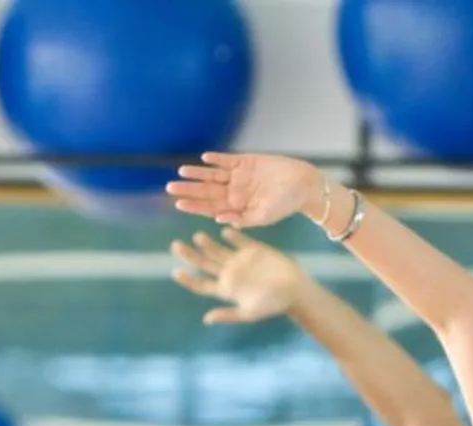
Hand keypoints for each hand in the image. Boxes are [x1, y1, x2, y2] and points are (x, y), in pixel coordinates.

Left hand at [168, 153, 330, 230]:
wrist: (303, 184)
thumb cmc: (286, 205)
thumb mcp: (264, 217)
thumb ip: (242, 219)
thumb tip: (218, 220)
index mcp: (236, 207)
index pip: (210, 208)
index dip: (194, 206)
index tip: (179, 205)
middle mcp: (234, 191)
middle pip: (207, 190)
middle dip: (189, 190)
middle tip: (169, 188)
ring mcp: (239, 176)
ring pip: (213, 174)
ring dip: (198, 173)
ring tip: (182, 171)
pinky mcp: (246, 161)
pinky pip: (227, 160)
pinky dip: (217, 159)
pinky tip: (204, 158)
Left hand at [170, 229, 311, 324]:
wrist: (295, 290)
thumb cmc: (274, 305)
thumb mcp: (250, 313)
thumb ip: (228, 314)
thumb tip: (206, 319)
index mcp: (226, 289)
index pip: (201, 284)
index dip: (188, 279)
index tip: (176, 272)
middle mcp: (230, 274)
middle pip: (204, 263)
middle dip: (189, 255)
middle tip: (175, 246)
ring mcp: (240, 260)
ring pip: (217, 250)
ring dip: (206, 243)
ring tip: (197, 237)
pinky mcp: (253, 249)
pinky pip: (238, 238)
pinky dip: (230, 233)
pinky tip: (223, 230)